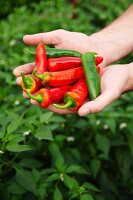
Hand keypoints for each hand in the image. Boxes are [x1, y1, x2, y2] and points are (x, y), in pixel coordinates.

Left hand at [13, 63, 130, 115]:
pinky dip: (50, 72)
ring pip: (54, 85)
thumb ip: (96, 106)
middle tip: (22, 90)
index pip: (60, 108)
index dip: (47, 105)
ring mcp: (73, 86)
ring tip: (26, 79)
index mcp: (79, 105)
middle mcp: (74, 96)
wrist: (120, 73)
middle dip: (38, 94)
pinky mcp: (74, 76)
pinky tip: (39, 67)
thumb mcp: (108, 96)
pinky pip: (59, 74)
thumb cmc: (116, 86)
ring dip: (40, 83)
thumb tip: (81, 114)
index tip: (33, 101)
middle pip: (54, 97)